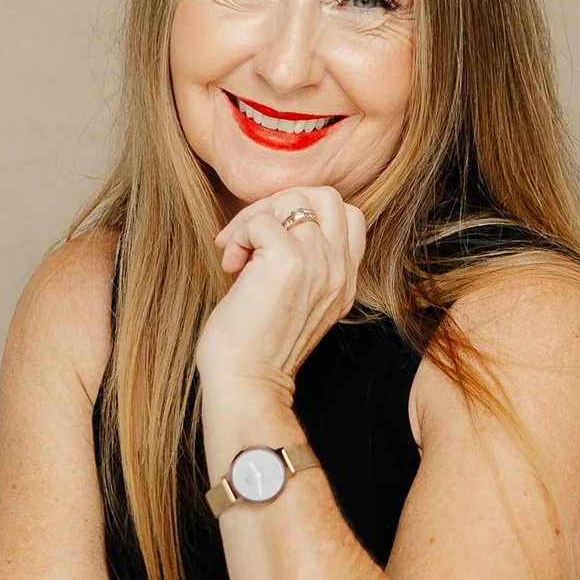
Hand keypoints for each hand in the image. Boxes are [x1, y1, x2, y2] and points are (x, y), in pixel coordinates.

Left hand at [196, 185, 366, 391]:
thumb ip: (303, 267)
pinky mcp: (288, 261)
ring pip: (291, 199)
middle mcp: (339, 269)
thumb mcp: (296, 303)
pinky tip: (231, 266)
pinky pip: (260, 221)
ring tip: (237, 252)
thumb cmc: (256, 347)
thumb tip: (268, 225)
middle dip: (281, 203)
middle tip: (251, 235)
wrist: (248, 383)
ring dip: (253, 218)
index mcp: (345, 281)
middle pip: (327, 196)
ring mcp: (318, 262)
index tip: (273, 240)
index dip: (307, 214)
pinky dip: (238, 236)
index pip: (349, 216)